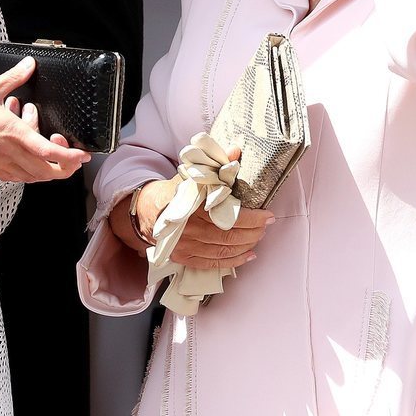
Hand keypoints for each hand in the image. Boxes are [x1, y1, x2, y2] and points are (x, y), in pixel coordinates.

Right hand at [0, 55, 89, 181]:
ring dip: (45, 163)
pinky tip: (23, 150)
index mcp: (14, 135)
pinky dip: (28, 167)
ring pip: (34, 176)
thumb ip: (13, 78)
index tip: (82, 153)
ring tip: (39, 139)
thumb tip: (29, 65)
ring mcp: (1, 165)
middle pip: (48, 172)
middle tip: (66, 147)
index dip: (70, 156)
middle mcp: (11, 155)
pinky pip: (18, 176)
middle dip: (64, 164)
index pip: (50, 152)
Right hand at [108, 153, 273, 269]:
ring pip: (223, 250)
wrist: (147, 209)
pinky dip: (233, 261)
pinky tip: (247, 254)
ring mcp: (184, 245)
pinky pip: (212, 262)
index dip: (252, 218)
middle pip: (229, 235)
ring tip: (258, 237)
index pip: (230, 216)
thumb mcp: (192, 173)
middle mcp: (188, 228)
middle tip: (266, 226)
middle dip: (253, 232)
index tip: (267, 215)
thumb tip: (236, 152)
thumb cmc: (174, 190)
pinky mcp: (182, 256)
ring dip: (246, 245)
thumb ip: (215, 165)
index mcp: (192, 205)